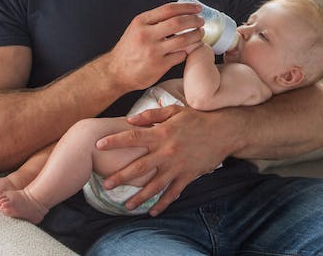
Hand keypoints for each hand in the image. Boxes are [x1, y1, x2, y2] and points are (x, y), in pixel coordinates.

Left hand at [96, 105, 229, 215]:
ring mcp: (177, 166)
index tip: (99, 146)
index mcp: (162, 133)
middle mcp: (167, 151)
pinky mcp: (188, 176)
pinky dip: (163, 204)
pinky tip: (153, 211)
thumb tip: (130, 120)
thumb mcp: (174, 110)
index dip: (114, 141)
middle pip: (139, 167)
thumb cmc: (198, 118)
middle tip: (105, 184)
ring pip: (154, 186)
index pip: (133, 137)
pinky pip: (173, 193)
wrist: (224, 131)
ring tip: (125, 205)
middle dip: (120, 177)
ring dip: (139, 197)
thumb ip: (151, 115)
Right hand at [105, 2, 203, 92]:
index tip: (197, 8)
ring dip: (195, 36)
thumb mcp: (136, 29)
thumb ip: (153, 21)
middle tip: (201, 22)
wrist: (116, 72)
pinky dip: (187, 51)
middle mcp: (146, 35)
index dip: (186, 7)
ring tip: (200, 34)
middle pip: (178, 22)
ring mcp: (153, 51)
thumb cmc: (128, 49)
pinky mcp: (159, 66)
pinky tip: (189, 50)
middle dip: (194, 21)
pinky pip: (180, 56)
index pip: (168, 9)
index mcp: (141, 22)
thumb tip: (177, 13)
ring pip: (183, 40)